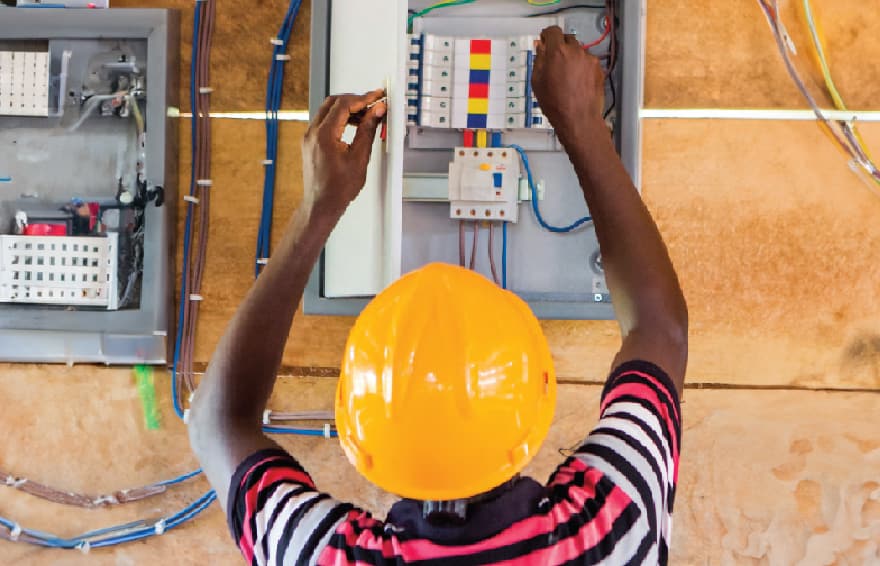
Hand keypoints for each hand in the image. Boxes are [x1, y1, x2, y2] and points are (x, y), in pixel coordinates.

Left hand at [301, 89, 385, 219]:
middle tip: (373, 103)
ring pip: (328, 110)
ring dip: (348, 109)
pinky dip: (340, 118)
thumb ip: (368, 130)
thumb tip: (376, 112)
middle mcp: (312, 133)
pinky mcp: (310, 142)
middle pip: (333, 102)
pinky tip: (354, 124)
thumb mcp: (359, 158)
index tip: (376, 96)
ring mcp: (309, 137)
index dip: (363, 98)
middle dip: (355, 100)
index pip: (344, 104)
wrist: (321, 205)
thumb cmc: (337, 189)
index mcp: (323, 135)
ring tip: (367, 116)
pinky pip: (324, 121)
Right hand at [531, 26, 604, 141]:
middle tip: (555, 62)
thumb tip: (541, 48)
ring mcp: (589, 60)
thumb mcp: (537, 82)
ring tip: (566, 77)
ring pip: (578, 51)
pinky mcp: (598, 69)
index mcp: (558, 52)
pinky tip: (576, 82)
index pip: (553, 32)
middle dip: (560, 47)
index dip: (547, 36)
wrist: (578, 119)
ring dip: (572, 58)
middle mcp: (575, 52)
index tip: (545, 40)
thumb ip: (539, 60)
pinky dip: (582, 68)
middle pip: (567, 39)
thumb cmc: (557, 105)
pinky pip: (588, 62)